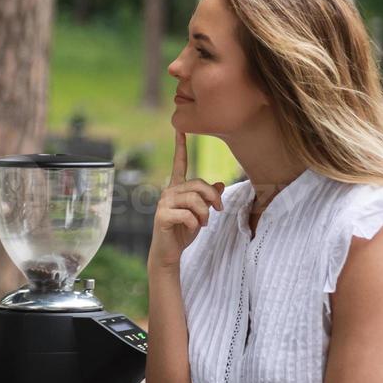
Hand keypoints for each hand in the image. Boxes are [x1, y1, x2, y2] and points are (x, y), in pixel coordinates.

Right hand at [149, 132, 224, 271]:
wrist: (169, 252)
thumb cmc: (183, 231)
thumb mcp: (200, 213)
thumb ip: (208, 198)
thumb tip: (220, 183)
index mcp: (177, 188)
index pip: (179, 164)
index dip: (180, 147)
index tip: (179, 129)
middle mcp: (168, 192)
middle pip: (198, 184)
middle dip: (212, 197)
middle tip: (218, 210)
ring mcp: (163, 203)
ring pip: (194, 199)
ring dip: (204, 213)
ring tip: (203, 222)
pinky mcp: (162, 216)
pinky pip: (187, 213)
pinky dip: (195, 222)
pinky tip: (192, 227)